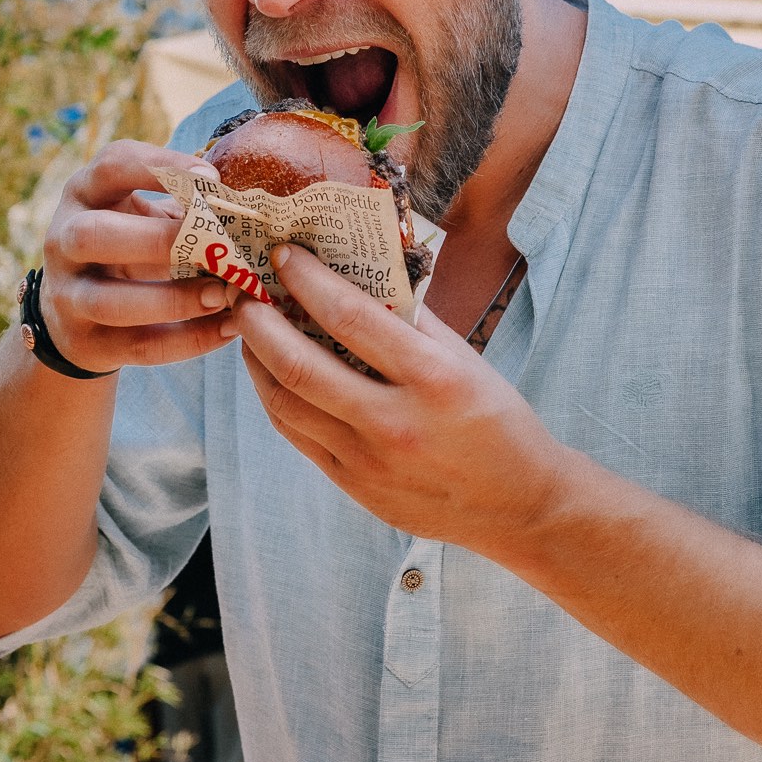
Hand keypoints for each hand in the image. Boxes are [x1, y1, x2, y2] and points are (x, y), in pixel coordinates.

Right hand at [37, 141, 234, 373]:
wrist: (79, 318)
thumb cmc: (128, 249)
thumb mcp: (142, 217)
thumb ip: (181, 208)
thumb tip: (246, 208)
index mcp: (84, 195)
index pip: (111, 166)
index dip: (160, 166)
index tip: (212, 178)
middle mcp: (63, 240)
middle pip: (92, 235)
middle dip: (156, 240)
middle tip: (214, 244)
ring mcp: (67, 295)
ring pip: (108, 302)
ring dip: (172, 300)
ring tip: (223, 295)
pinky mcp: (84, 341)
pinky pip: (137, 345)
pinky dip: (187, 340)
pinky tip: (227, 329)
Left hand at [233, 245, 570, 554]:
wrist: (519, 506)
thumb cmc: (497, 421)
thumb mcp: (466, 361)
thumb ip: (414, 321)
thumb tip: (359, 275)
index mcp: (433, 378)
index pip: (350, 317)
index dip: (307, 281)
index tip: (284, 255)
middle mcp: (395, 422)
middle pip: (299, 365)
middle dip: (259, 322)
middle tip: (243, 292)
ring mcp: (369, 462)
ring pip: (286, 405)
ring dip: (257, 363)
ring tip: (250, 332)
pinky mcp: (355, 487)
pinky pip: (298, 436)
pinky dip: (277, 399)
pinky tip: (273, 375)